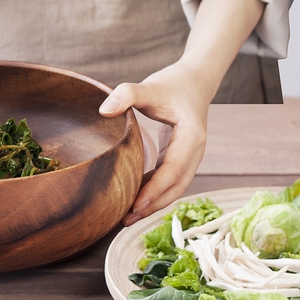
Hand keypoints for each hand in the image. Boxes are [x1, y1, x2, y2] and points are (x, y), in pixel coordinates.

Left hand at [99, 61, 210, 225]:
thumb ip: (126, 94)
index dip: (155, 188)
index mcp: (191, 136)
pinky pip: (169, 182)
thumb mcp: (149, 87)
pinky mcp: (181, 159)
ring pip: (174, 188)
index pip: (174, 169)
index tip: (136, 204)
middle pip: (176, 186)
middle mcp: (195, 151)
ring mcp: (190, 158)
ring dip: (153, 204)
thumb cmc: (172, 84)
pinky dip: (154, 194)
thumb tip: (104, 110)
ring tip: (127, 218)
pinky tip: (133, 202)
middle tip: (126, 219)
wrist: (194, 81)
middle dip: (153, 205)